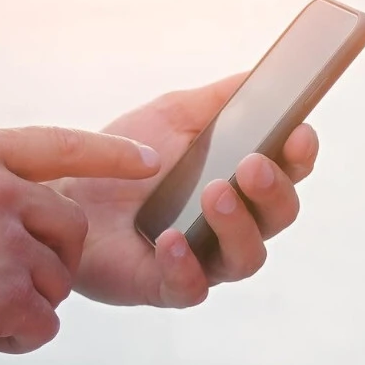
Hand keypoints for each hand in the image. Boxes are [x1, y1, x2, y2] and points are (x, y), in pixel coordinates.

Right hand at [0, 126, 159, 358]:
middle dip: (49, 262)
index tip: (149, 165)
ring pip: (57, 282)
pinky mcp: (7, 293)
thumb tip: (23, 208)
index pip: (60, 145)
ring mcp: (6, 239)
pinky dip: (14, 339)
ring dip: (22, 305)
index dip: (109, 156)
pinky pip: (43, 324)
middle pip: (70, 229)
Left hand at [58, 76, 319, 307]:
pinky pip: (190, 288)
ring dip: (238, 226)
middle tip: (250, 165)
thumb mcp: (173, 116)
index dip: (301, 155)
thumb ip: (220, 100)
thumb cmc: (123, 158)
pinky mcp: (166, 286)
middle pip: (278, 217)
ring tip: (214, 194)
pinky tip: (170, 238)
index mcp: (241, 181)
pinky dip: (185, 264)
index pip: (289, 172)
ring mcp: (204, 259)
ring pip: (246, 258)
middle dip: (272, 191)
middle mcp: (233, 225)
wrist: (64, 192)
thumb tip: (263, 77)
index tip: (298, 133)